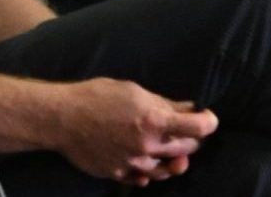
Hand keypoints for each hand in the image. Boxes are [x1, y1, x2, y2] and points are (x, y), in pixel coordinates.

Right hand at [50, 78, 216, 186]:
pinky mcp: (118, 174)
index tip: (207, 117)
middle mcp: (148, 146)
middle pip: (187, 149)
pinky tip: (145, 160)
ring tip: (165, 145)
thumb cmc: (97, 97)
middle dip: (192, 138)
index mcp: (155, 122)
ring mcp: (133, 163)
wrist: (61, 119)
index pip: (199, 128)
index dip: (209, 121)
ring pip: (166, 168)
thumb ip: (165, 103)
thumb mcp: (135, 92)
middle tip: (185, 128)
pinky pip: (143, 179)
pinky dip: (148, 171)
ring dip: (171, 157)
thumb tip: (189, 108)